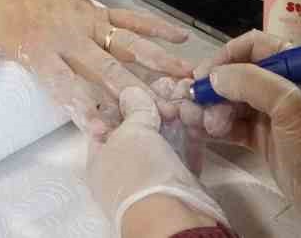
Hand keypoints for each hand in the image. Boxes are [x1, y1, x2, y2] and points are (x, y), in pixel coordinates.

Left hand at [0, 0, 195, 136]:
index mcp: (40, 46)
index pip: (63, 82)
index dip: (82, 106)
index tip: (101, 130)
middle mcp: (69, 36)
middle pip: (104, 67)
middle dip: (129, 90)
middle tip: (155, 111)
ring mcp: (87, 22)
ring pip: (127, 43)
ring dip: (155, 59)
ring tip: (183, 77)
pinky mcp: (97, 12)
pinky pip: (130, 20)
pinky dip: (155, 26)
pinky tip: (182, 38)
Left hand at [88, 87, 225, 236]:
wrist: (172, 217)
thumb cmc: (139, 172)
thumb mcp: (130, 132)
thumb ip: (134, 108)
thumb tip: (132, 93)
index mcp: (100, 158)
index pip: (108, 121)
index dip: (125, 100)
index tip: (142, 84)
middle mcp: (124, 167)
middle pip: (141, 127)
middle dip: (157, 106)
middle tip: (172, 90)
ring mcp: (153, 175)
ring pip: (166, 137)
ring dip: (178, 117)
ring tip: (188, 101)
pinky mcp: (180, 181)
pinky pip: (185, 151)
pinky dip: (192, 135)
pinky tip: (200, 118)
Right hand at [184, 30, 300, 234]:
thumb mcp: (290, 104)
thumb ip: (251, 83)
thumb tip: (213, 76)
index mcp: (293, 66)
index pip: (253, 46)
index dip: (226, 56)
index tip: (203, 74)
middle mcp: (279, 85)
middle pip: (236, 75)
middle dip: (213, 88)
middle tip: (195, 107)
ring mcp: (270, 114)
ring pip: (230, 102)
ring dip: (210, 109)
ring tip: (200, 124)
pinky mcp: (262, 140)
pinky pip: (231, 126)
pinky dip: (214, 128)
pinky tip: (198, 132)